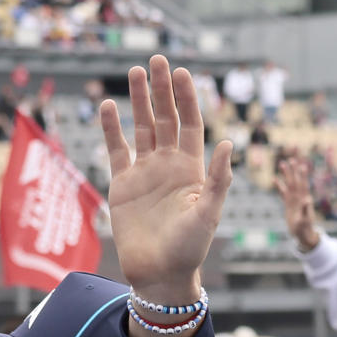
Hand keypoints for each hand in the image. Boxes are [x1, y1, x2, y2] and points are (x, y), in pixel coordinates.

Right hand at [98, 54, 233, 311]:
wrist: (159, 275)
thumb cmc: (189, 250)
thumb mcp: (208, 214)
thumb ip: (218, 179)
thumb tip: (227, 142)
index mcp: (193, 169)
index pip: (190, 124)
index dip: (187, 99)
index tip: (183, 74)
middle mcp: (169, 166)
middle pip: (165, 119)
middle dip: (162, 90)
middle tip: (157, 60)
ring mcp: (145, 173)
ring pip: (142, 128)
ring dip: (139, 101)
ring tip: (136, 72)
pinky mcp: (123, 185)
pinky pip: (117, 150)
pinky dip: (112, 129)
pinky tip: (109, 107)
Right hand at [275, 156, 318, 251]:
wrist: (302, 234)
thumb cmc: (305, 228)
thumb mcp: (305, 220)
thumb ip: (306, 209)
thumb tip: (307, 199)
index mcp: (304, 199)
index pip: (303, 184)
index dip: (302, 175)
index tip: (301, 165)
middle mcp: (299, 197)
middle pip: (295, 181)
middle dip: (293, 170)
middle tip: (291, 159)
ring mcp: (293, 200)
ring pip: (289, 184)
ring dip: (286, 174)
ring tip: (282, 163)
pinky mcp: (288, 204)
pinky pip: (283, 192)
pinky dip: (279, 186)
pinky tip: (274, 179)